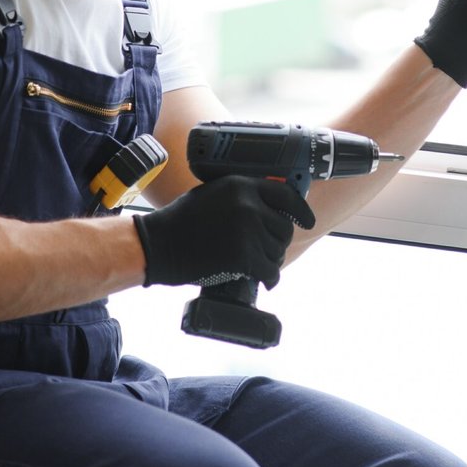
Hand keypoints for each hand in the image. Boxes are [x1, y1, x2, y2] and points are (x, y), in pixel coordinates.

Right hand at [132, 175, 316, 288]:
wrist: (158, 244)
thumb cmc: (181, 220)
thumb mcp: (213, 194)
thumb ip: (239, 196)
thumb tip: (266, 206)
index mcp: (242, 185)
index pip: (285, 195)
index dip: (301, 211)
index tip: (307, 221)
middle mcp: (249, 205)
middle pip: (283, 227)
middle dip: (278, 242)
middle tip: (267, 251)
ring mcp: (248, 231)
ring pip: (278, 250)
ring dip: (272, 261)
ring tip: (259, 265)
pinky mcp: (244, 257)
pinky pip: (270, 271)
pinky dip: (270, 279)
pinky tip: (265, 282)